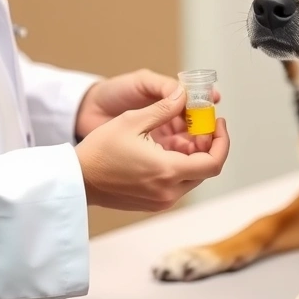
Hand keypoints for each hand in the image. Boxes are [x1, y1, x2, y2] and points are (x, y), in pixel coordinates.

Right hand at [76, 85, 229, 211]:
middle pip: (205, 169)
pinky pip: (177, 184)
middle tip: (197, 124)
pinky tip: (164, 148)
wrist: (76, 179)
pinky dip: (179, 165)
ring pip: (192, 177)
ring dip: (192, 155)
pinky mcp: (153, 203)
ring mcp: (161, 201)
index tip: (217, 123)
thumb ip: (165, 108)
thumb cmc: (99, 150)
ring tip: (177, 133)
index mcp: (168, 171)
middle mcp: (169, 191)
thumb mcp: (133, 120)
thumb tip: (185, 95)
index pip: (214, 162)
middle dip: (207, 144)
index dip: (222, 141)